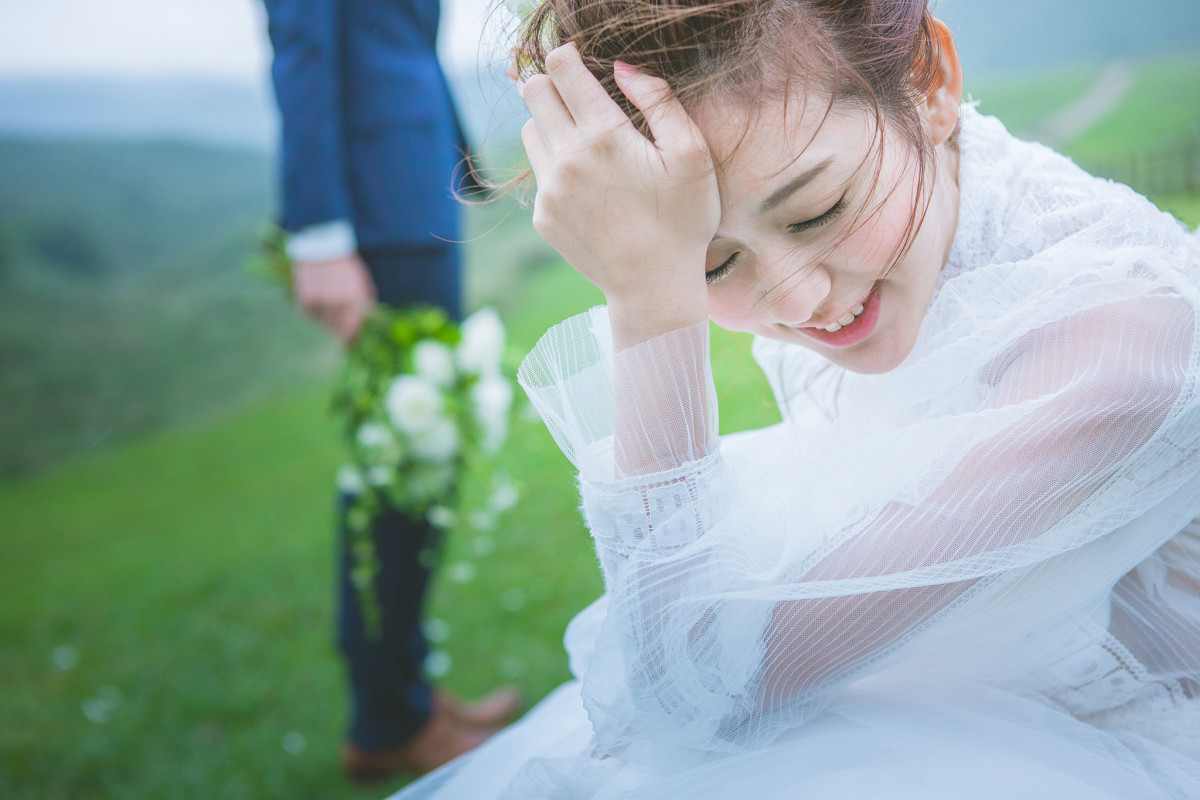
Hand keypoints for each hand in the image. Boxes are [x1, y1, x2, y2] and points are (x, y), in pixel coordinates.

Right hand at [293, 254, 375, 345]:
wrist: (323, 246)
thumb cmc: (347, 268)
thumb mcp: (362, 285)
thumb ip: (364, 308)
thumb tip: (359, 331)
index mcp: (355, 299)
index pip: (352, 330)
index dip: (350, 340)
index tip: (349, 344)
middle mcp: (337, 302)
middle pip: (336, 330)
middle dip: (338, 329)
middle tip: (339, 322)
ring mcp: (320, 301)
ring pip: (323, 324)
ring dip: (327, 319)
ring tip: (330, 302)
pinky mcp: (304, 299)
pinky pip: (311, 315)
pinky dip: (315, 311)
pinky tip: (318, 297)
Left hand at [519, 44, 718, 340]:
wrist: (654, 287)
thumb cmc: (683, 221)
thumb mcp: (692, 155)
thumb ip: (660, 100)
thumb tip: (621, 67)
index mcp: (603, 136)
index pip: (561, 68)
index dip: (568, 55)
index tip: (580, 61)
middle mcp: (567, 158)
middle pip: (532, 92)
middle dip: (553, 84)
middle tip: (579, 96)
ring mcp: (549, 189)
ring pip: (530, 130)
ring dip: (551, 124)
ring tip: (588, 144)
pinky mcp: (543, 216)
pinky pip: (539, 173)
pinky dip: (557, 167)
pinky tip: (591, 188)